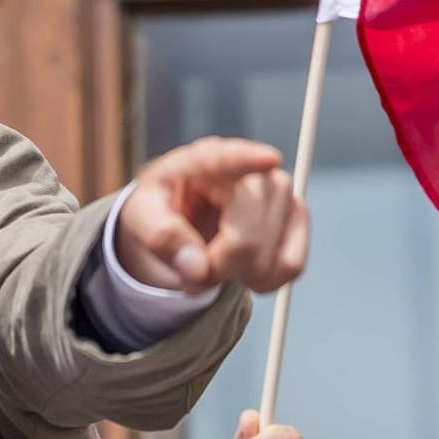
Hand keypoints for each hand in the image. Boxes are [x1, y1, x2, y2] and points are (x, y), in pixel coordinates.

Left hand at [116, 137, 308, 293]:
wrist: (179, 215)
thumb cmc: (160, 208)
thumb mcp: (141, 217)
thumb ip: (161, 238)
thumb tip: (198, 268)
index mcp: (203, 160)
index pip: (228, 158)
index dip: (249, 159)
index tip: (267, 159)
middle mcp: (251, 169)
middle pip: (246, 239)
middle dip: (217, 268)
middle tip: (190, 271)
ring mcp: (281, 192)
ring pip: (271, 258)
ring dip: (237, 276)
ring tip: (212, 261)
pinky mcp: (297, 217)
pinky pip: (291, 265)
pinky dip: (264, 280)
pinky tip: (241, 269)